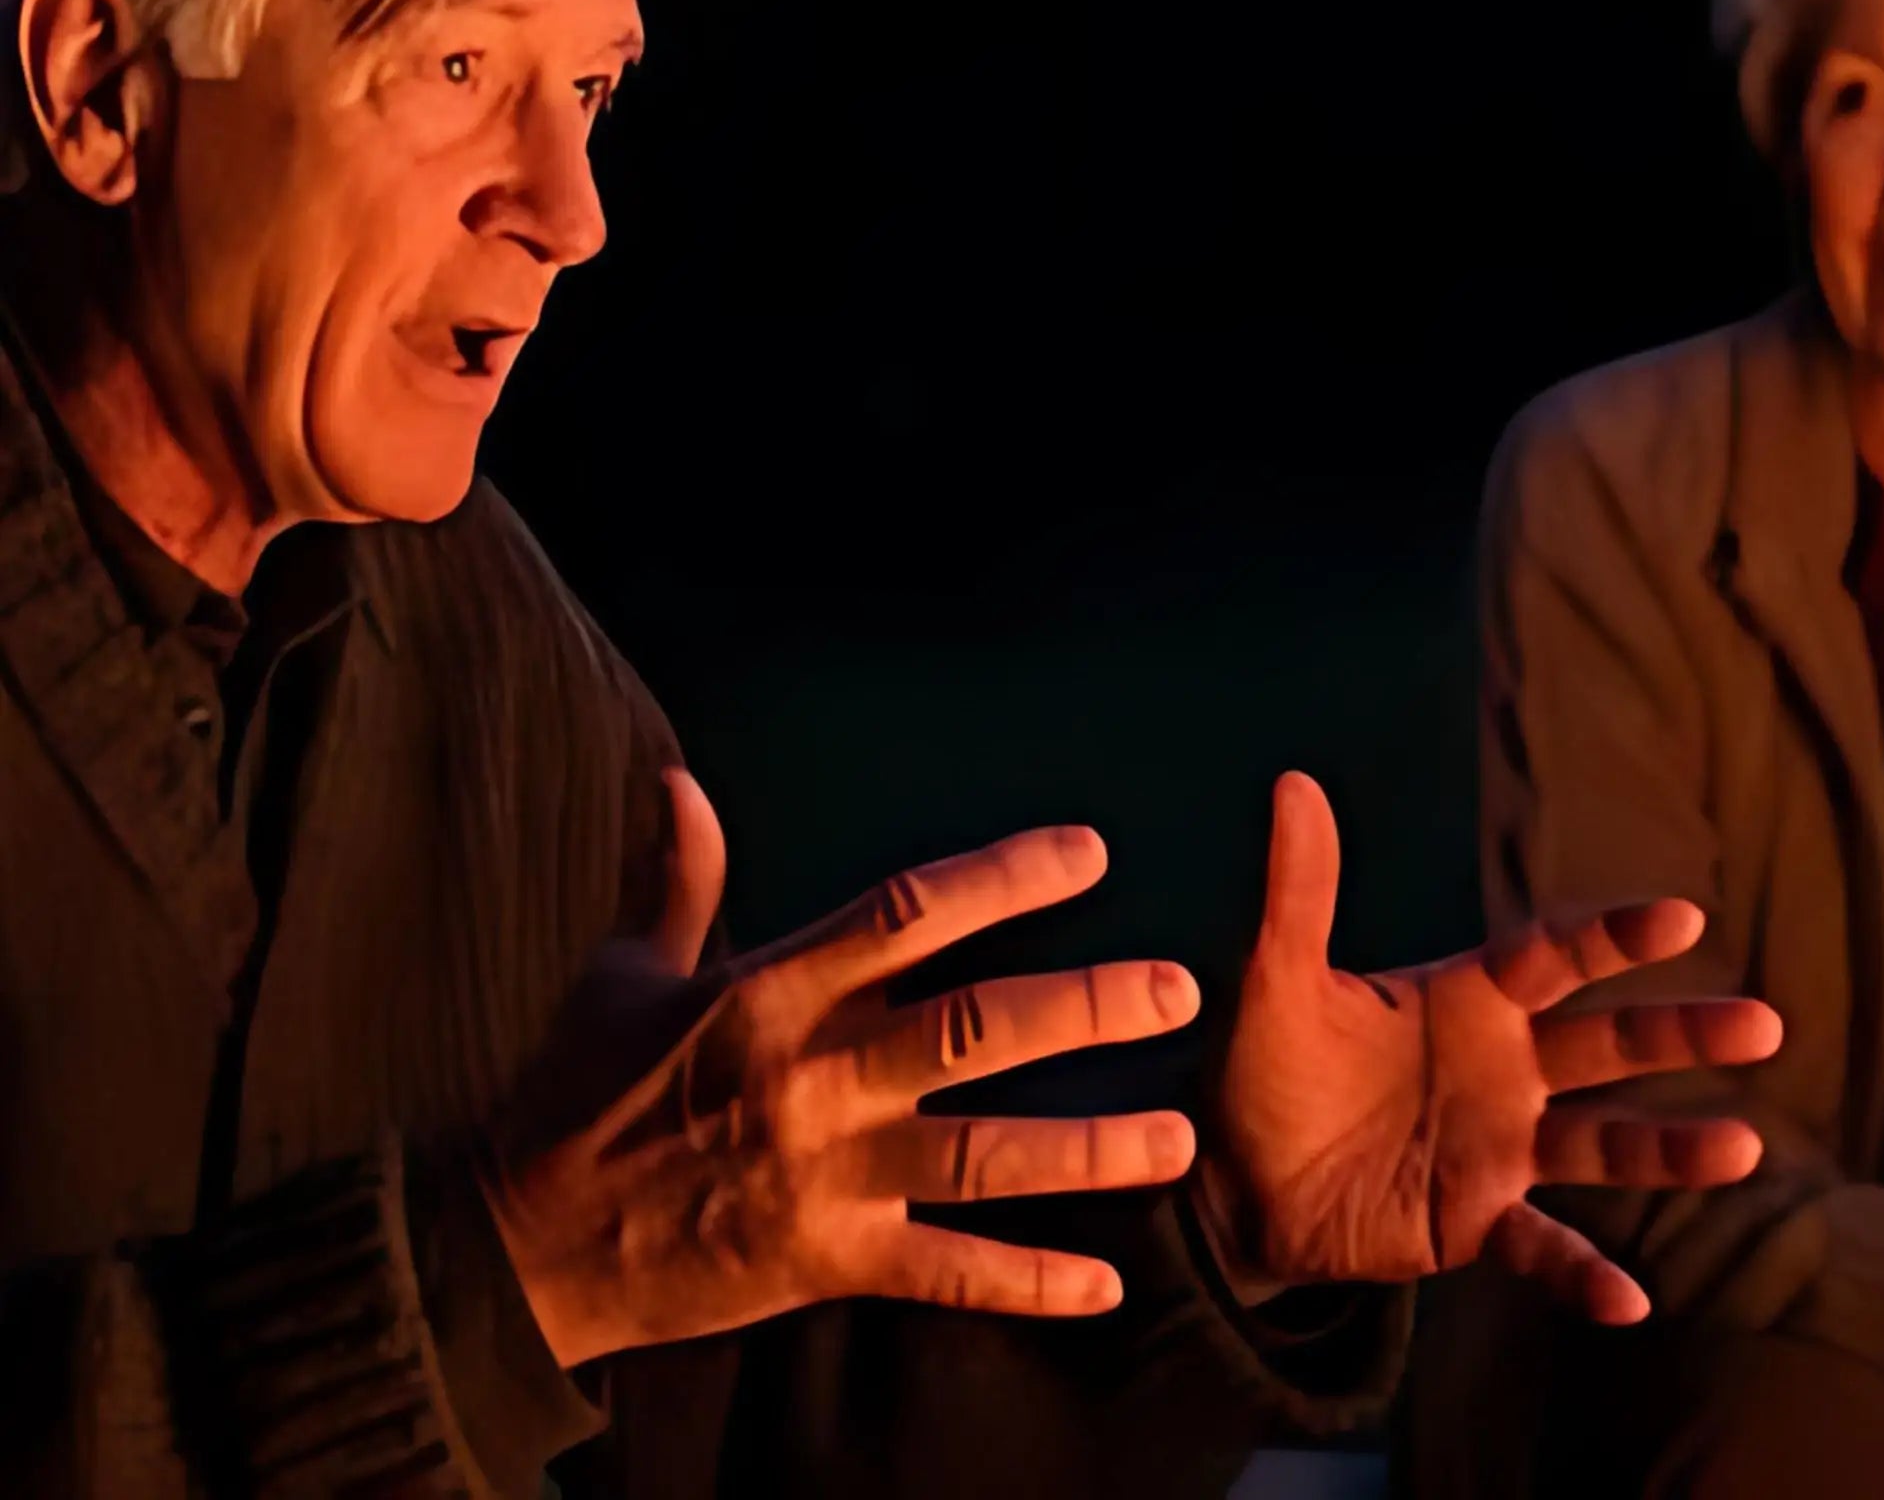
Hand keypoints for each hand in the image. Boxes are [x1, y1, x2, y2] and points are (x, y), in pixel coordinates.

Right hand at [481, 769, 1202, 1368]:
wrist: (521, 1243)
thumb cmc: (578, 1091)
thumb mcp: (625, 969)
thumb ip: (680, 876)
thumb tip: (680, 780)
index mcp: (768, 990)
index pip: (907, 913)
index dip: (1003, 878)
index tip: (1088, 854)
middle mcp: (809, 1076)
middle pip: (971, 1030)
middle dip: (1082, 1008)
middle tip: (1176, 989)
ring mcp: (822, 1175)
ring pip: (980, 1155)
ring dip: (1087, 1149)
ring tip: (1178, 1138)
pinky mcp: (821, 1262)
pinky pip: (942, 1273)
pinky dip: (1024, 1283)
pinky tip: (1103, 1287)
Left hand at [1194, 772, 1782, 1322]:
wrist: (1238, 1177)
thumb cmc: (1266, 1064)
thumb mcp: (1278, 977)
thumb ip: (1300, 888)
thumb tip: (1295, 783)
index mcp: (1464, 998)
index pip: (1551, 957)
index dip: (1614, 937)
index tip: (1684, 916)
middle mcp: (1501, 1066)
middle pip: (1606, 1043)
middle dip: (1682, 1033)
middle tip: (1766, 1024)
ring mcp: (1500, 1146)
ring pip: (1604, 1142)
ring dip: (1670, 1150)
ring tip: (1743, 1148)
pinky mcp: (1478, 1220)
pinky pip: (1545, 1248)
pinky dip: (1584, 1274)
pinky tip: (1631, 1302)